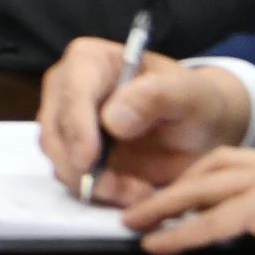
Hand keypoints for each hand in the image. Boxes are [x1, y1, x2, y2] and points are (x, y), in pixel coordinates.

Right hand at [38, 45, 249, 200]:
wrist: (199, 131)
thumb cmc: (194, 102)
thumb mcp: (188, 94)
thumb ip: (155, 97)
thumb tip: (112, 120)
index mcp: (89, 60)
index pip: (72, 90)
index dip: (76, 126)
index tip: (90, 160)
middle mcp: (66, 88)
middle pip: (54, 128)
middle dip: (81, 165)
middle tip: (124, 191)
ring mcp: (66, 122)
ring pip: (58, 156)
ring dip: (94, 183)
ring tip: (138, 193)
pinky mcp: (73, 153)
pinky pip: (72, 176)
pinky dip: (101, 192)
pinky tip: (133, 193)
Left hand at [109, 146, 254, 254]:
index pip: (242, 163)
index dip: (209, 175)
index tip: (186, 187)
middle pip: (212, 167)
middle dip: (176, 183)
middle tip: (146, 199)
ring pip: (199, 190)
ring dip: (162, 206)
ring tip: (133, 221)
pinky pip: (208, 222)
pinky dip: (178, 233)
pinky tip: (157, 244)